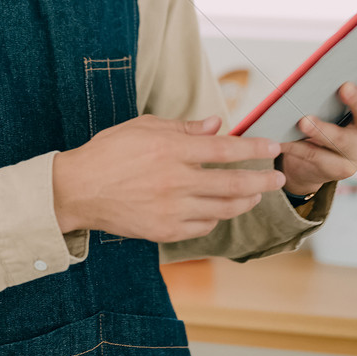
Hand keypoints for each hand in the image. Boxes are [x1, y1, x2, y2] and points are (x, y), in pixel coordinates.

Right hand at [52, 114, 283, 243]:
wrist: (78, 189)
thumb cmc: (109, 152)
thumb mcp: (144, 127)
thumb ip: (184, 128)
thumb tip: (217, 124)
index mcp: (172, 149)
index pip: (225, 149)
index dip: (254, 149)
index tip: (273, 148)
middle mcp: (176, 180)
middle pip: (232, 184)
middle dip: (261, 181)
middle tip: (278, 178)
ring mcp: (171, 209)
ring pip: (222, 209)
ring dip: (244, 202)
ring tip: (254, 195)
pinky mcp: (165, 230)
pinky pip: (202, 227)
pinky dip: (216, 218)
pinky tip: (219, 211)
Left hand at [278, 51, 356, 197]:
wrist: (314, 162)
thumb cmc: (326, 118)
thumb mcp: (333, 102)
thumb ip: (333, 86)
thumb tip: (316, 66)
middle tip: (344, 88)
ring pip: (341, 140)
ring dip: (322, 130)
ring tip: (303, 122)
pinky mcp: (342, 170)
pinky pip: (318, 157)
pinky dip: (298, 147)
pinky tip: (284, 140)